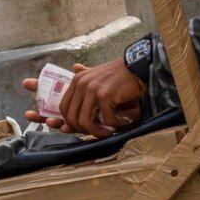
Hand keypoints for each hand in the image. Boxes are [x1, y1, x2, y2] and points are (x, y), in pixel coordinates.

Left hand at [22, 59, 145, 136]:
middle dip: (83, 130)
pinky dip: (115, 124)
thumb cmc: (118, 75)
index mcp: (77, 80)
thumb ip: (84, 77)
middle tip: (96, 132)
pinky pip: (106, 119)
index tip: (83, 128)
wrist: (136, 67)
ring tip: (107, 132)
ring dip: (97, 131)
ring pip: (85, 121)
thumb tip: (73, 70)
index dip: (70, 122)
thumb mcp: (98, 75)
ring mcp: (92, 90)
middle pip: (72, 117)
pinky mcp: (105, 95)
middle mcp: (82, 84)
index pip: (63, 107)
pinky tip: (121, 121)